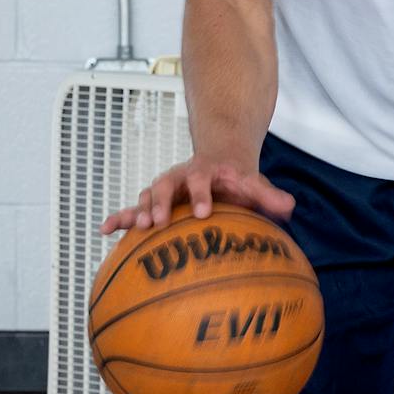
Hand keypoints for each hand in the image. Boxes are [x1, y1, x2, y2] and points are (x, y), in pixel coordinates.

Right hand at [101, 155, 295, 233]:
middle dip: (161, 202)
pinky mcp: (153, 203)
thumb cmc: (237, 179)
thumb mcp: (253, 183)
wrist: (219, 163)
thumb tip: (289, 207)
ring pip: (146, 197)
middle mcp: (180, 178)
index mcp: (205, 172)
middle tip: (159, 221)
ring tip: (132, 228)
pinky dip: (118, 218)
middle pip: (166, 185)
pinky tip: (104, 231)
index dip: (201, 194)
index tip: (203, 212)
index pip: (202, 180)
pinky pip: (131, 210)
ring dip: (137, 211)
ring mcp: (164, 190)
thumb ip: (269, 195)